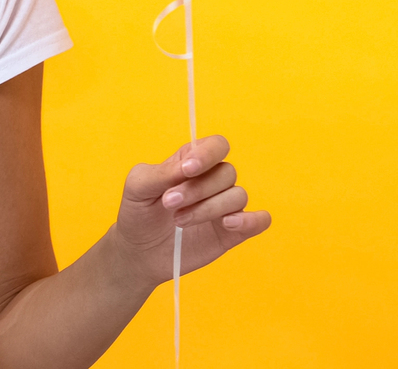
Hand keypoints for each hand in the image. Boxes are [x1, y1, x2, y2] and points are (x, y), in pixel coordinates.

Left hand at [112, 135, 270, 288]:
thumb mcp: (138, 186)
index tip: (186, 170)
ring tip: (179, 220)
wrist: (138, 251)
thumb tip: (187, 167)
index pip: (216, 146)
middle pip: (226, 173)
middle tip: (169, 203)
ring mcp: (224, 207)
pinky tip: (228, 224)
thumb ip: (161, 173)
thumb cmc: (139, 212)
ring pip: (238, 196)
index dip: (207, 155)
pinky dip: (251, 220)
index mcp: (192, 163)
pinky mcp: (232, 232)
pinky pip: (259, 220)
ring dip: (209, 208)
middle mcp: (213, 182)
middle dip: (197, 189)